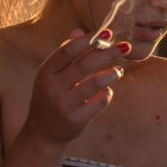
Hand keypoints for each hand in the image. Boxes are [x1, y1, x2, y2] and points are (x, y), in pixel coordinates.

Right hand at [23, 28, 129, 148]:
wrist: (42, 134)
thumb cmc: (50, 98)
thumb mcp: (51, 76)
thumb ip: (65, 55)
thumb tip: (79, 31)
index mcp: (45, 73)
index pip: (67, 51)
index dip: (88, 40)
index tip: (107, 33)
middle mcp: (52, 88)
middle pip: (84, 64)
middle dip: (107, 53)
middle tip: (125, 46)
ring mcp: (64, 105)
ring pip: (95, 83)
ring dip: (111, 74)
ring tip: (118, 71)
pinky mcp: (75, 120)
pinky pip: (99, 102)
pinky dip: (107, 94)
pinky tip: (108, 91)